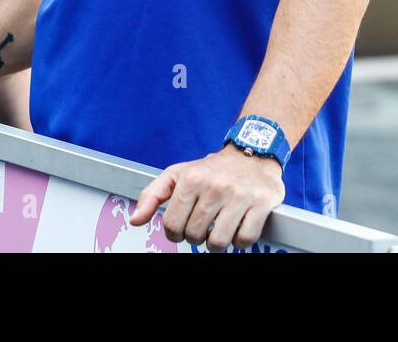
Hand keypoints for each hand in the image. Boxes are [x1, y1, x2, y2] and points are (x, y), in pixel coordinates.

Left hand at [129, 144, 284, 251]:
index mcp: (191, 179)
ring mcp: (239, 195)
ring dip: (217, 243)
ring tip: (219, 231)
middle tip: (204, 226)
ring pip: (219, 242)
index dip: (175, 233)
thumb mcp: (178, 175)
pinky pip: (245, 239)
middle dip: (196, 237)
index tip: (183, 228)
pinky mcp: (261, 203)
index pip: (172, 225)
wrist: (252, 153)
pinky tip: (237, 228)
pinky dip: (240, 241)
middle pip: (194, 235)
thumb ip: (152, 196)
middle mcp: (215, 186)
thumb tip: (135, 221)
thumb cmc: (212, 169)